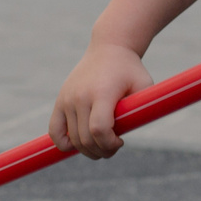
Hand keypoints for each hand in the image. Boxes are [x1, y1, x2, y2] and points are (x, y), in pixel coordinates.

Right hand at [49, 42, 153, 157]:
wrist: (109, 49)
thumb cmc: (130, 70)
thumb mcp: (145, 85)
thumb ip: (144, 109)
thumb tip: (135, 133)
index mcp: (102, 92)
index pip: (99, 130)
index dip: (110, 144)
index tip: (121, 141)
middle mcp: (80, 96)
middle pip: (86, 139)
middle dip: (102, 151)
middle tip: (114, 146)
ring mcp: (67, 99)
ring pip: (73, 139)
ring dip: (89, 150)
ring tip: (103, 144)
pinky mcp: (60, 101)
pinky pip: (55, 131)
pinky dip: (65, 144)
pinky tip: (80, 142)